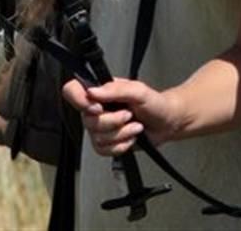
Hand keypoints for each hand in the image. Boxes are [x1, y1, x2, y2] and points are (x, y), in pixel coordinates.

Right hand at [63, 77, 178, 155]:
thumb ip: (115, 89)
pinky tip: (131, 138)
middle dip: (112, 122)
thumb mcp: (138, 90)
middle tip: (129, 115)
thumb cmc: (155, 102)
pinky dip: (121, 146)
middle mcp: (96, 108)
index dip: (80, 101)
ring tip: (135, 126)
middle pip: (87, 121)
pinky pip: (103, 151)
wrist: (168, 122)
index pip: (72, 91)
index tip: (99, 108)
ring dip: (121, 134)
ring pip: (96, 138)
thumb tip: (92, 92)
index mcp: (100, 91)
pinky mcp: (107, 143)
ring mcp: (100, 127)